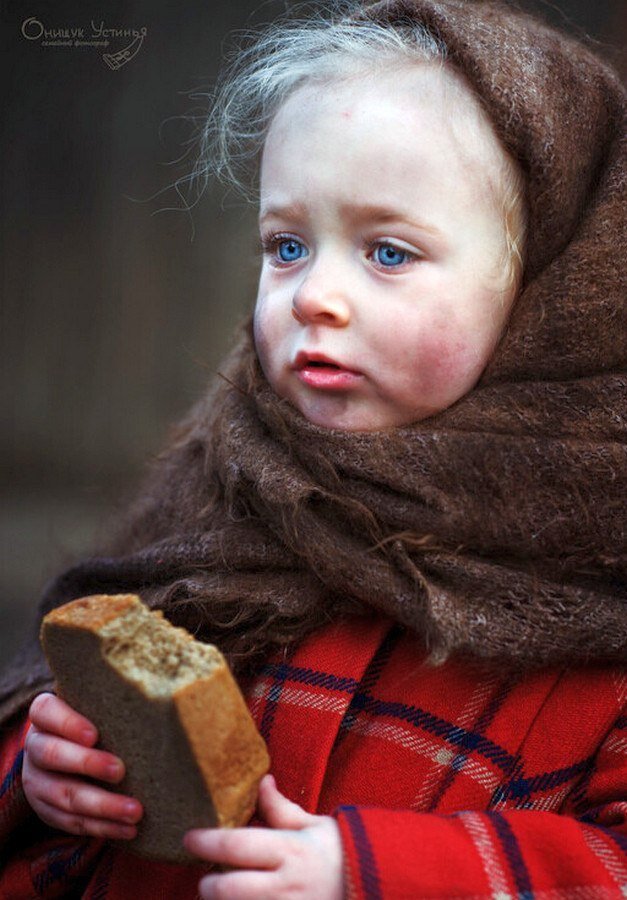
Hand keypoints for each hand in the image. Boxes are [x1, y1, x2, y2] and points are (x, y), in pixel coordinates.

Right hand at [23, 692, 142, 838]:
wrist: (71, 750)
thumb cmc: (96, 719)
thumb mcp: (97, 706)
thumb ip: (114, 702)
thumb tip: (161, 698)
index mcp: (44, 717)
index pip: (45, 712)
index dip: (67, 723)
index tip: (94, 734)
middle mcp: (35, 747)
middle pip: (53, 755)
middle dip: (88, 764)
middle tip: (120, 771)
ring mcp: (37, 781)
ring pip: (64, 796)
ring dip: (102, 805)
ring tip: (134, 811)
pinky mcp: (47, 810)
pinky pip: (72, 823)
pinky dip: (102, 827)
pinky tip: (128, 829)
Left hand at [185, 774, 343, 898]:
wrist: (378, 886)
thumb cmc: (342, 854)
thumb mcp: (315, 825)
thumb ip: (282, 809)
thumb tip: (261, 782)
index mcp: (290, 850)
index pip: (236, 845)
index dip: (206, 841)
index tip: (188, 838)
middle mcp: (286, 886)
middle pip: (227, 889)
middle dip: (208, 885)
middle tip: (208, 878)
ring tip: (225, 894)